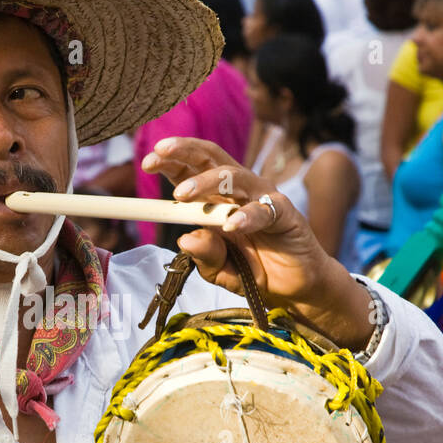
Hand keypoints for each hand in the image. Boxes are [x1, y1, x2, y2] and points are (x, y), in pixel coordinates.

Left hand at [142, 137, 373, 349]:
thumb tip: (184, 238)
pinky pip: (265, 209)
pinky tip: (232, 225)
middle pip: (211, 159)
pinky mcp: (285, 214)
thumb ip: (205, 256)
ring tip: (181, 195)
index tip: (147, 162)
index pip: (192, 170)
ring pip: (235, 177)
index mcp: (218, 200)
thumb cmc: (256, 272)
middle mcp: (239, 192)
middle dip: (184, 152)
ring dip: (206, 182)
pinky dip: (247, 216)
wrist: (295, 290)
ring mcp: (263, 199)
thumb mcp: (220, 271)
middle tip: (159, 154)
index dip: (170, 162)